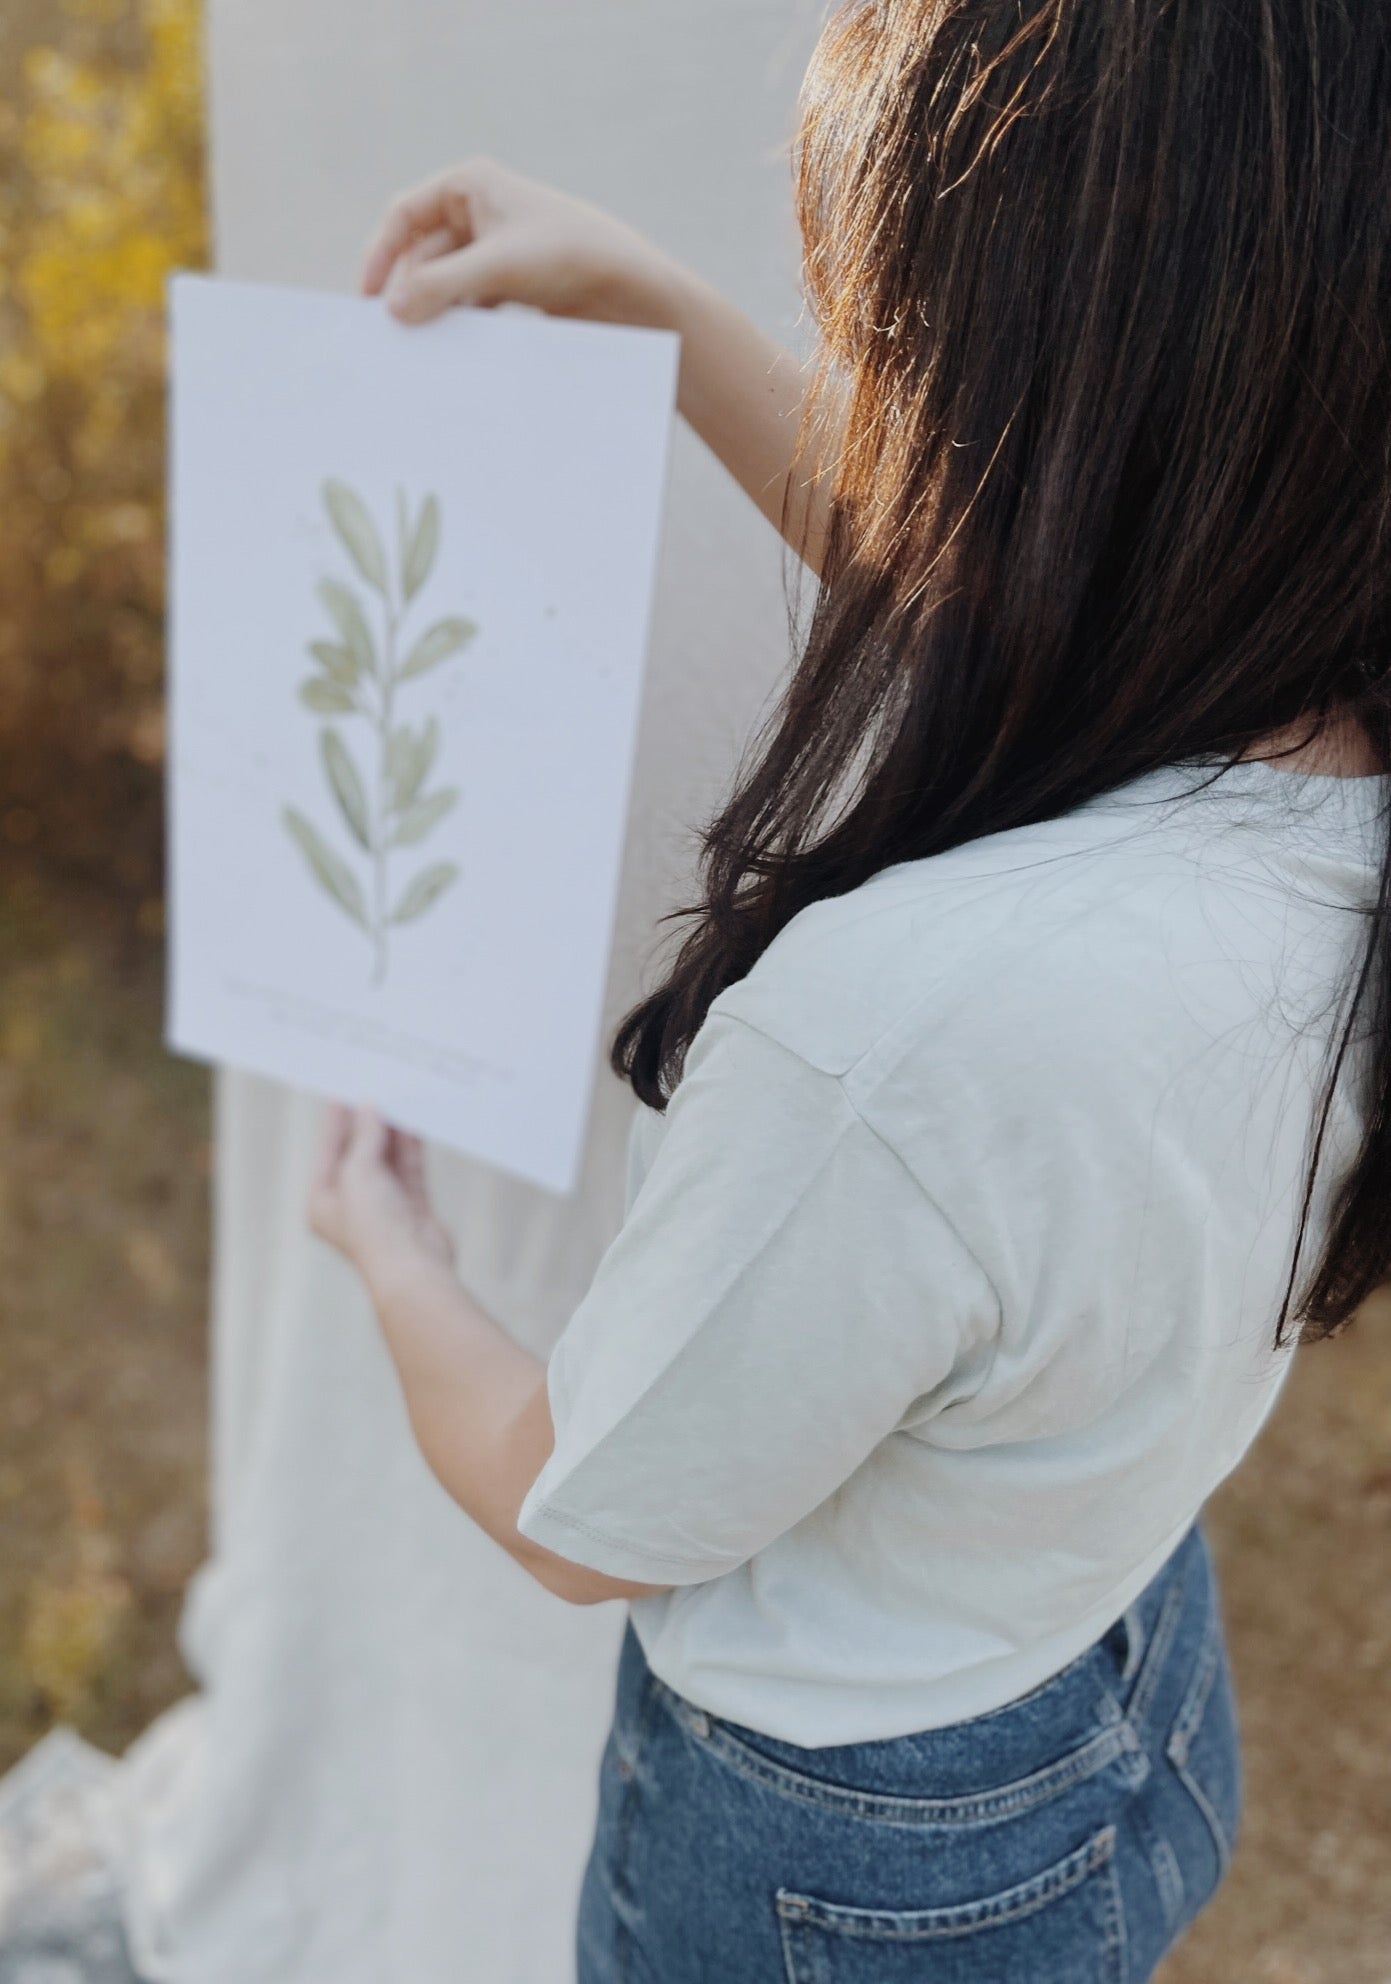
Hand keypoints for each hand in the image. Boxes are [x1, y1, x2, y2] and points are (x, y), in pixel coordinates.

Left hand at [308, 1104, 455, 1294]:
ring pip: (387, 1159)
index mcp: (323, 1202)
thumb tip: (370, 1109)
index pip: (328, 1152)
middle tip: (376, 1090)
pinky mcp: (412, 1207)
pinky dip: (411, 1147)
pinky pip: (410, 1168)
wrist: (413, 1269)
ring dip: (392, 1132)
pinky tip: (416, 1123)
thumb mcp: (359, 1173)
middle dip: (368, 1124)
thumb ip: (365, 1138)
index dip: (337, 1121)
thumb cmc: (374, 1229)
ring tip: (399, 1099)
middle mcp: (351, 1203)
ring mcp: (383, 1205)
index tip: (345, 1091)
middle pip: (358, 1154)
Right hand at [361, 155, 684, 329]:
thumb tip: (391, 311)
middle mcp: (481, 212)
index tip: (369, 301)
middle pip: (424, 255)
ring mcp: (497, 250)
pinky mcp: (515, 285)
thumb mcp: (497, 268)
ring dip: (438, 313)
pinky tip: (458, 352)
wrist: (631, 291)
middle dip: (411, 292)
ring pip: (448, 284)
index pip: (405, 216)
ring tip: (425, 348)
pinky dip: (463, 325)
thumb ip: (440, 287)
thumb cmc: (569, 256)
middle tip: (394, 336)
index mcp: (471, 185)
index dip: (380, 255)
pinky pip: (473, 305)